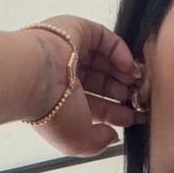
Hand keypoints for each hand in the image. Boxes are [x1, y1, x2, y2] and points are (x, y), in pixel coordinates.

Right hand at [19, 14, 142, 156]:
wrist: (33, 76)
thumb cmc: (52, 111)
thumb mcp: (78, 141)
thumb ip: (98, 142)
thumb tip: (112, 135)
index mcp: (63, 102)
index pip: (97, 106)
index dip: (118, 113)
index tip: (137, 116)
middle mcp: (66, 76)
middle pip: (104, 83)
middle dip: (124, 92)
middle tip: (140, 98)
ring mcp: (71, 52)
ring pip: (106, 61)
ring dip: (125, 72)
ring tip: (138, 83)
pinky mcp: (77, 30)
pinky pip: (106, 39)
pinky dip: (121, 52)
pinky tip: (129, 67)